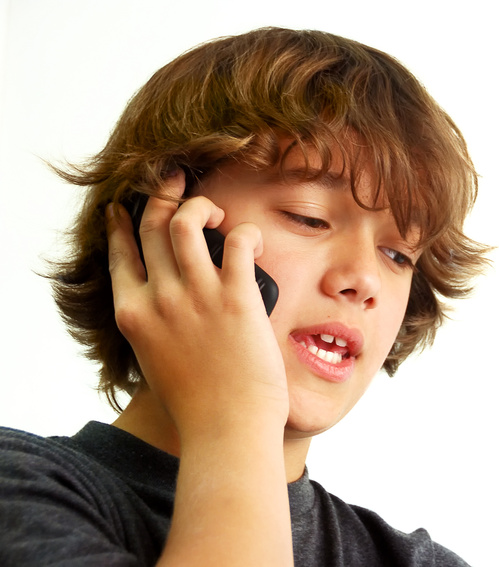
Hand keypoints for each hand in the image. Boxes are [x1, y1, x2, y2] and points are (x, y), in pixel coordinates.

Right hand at [106, 170, 288, 441]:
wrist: (227, 430)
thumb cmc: (199, 406)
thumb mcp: (159, 363)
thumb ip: (157, 329)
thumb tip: (170, 310)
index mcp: (134, 315)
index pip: (121, 254)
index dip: (124, 224)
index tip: (128, 207)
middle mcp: (158, 299)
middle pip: (151, 226)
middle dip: (162, 194)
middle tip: (177, 180)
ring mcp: (195, 295)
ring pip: (185, 221)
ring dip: (200, 205)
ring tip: (217, 211)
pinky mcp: (235, 296)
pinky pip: (238, 241)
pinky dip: (247, 232)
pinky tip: (255, 240)